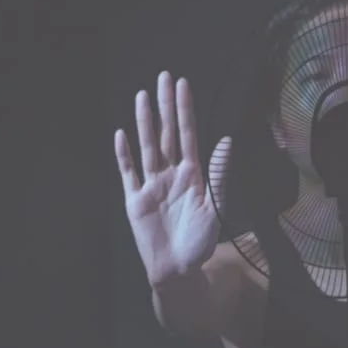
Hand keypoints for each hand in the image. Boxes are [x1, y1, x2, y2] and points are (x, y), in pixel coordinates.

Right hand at [114, 72, 231, 286]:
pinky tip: (121, 135)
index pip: (187, 135)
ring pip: (147, 147)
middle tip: (163, 77)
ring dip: (144, 122)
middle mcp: (170, 174)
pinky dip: (124, 155)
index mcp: (192, 175)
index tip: (183, 85)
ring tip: (142, 97)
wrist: (179, 270)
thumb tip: (227, 141)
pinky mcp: (135, 200)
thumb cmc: (201, 241)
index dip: (185, 110)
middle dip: (165, 106)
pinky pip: (128, 173)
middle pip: (166, 134)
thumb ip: (219, 174)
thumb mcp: (215, 207)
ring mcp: (151, 185)